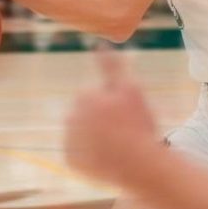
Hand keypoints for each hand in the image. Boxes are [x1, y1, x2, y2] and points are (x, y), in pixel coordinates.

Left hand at [64, 51, 159, 184]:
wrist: (139, 164)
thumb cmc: (138, 125)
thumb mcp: (130, 89)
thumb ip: (112, 66)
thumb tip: (98, 44)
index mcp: (83, 96)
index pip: (95, 96)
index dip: (113, 105)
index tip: (126, 115)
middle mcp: (69, 116)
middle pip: (85, 115)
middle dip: (100, 120)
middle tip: (122, 132)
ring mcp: (69, 139)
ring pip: (82, 134)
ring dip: (94, 137)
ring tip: (116, 146)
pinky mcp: (70, 160)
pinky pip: (79, 154)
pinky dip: (90, 156)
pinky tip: (107, 158)